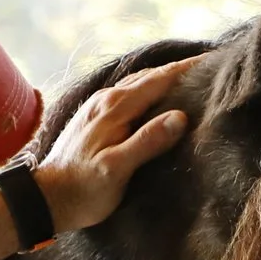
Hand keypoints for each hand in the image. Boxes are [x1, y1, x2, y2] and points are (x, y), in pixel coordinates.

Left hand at [30, 56, 200, 231]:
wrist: (46, 198)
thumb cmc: (84, 190)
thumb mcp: (117, 169)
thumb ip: (147, 142)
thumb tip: (180, 117)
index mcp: (115, 108)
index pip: (159, 80)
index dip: (188, 70)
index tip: (214, 61)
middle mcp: (107, 99)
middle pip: (150, 76)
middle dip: (180, 70)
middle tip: (211, 67)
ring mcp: (98, 105)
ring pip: (138, 82)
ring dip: (164, 77)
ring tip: (191, 77)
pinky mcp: (94, 115)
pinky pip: (129, 92)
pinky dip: (149, 88)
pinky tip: (158, 96)